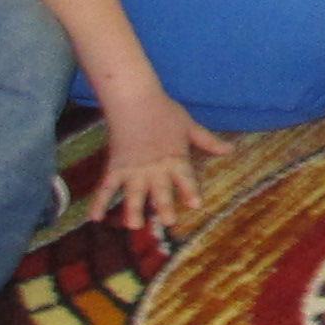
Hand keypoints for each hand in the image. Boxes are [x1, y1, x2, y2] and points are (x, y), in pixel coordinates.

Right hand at [91, 85, 229, 239]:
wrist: (134, 99)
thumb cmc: (164, 110)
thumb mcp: (190, 126)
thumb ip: (208, 142)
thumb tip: (230, 150)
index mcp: (176, 159)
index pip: (186, 179)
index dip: (190, 191)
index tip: (195, 204)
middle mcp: (155, 168)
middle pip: (161, 191)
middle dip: (164, 206)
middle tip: (167, 221)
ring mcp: (133, 169)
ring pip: (133, 194)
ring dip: (133, 210)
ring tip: (134, 225)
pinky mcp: (115, 167)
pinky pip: (105, 187)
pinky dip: (98, 202)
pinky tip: (94, 218)